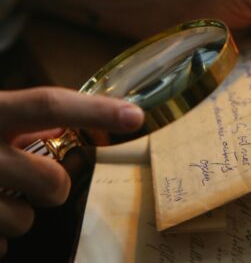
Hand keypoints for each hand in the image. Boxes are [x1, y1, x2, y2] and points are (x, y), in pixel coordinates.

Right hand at [0, 87, 143, 256]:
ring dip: (17, 215)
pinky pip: (0, 247)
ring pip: (24, 221)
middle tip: (39, 184)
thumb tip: (66, 122)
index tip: (135, 116)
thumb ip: (21, 119)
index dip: (96, 111)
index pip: (49, 105)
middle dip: (55, 188)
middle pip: (51, 181)